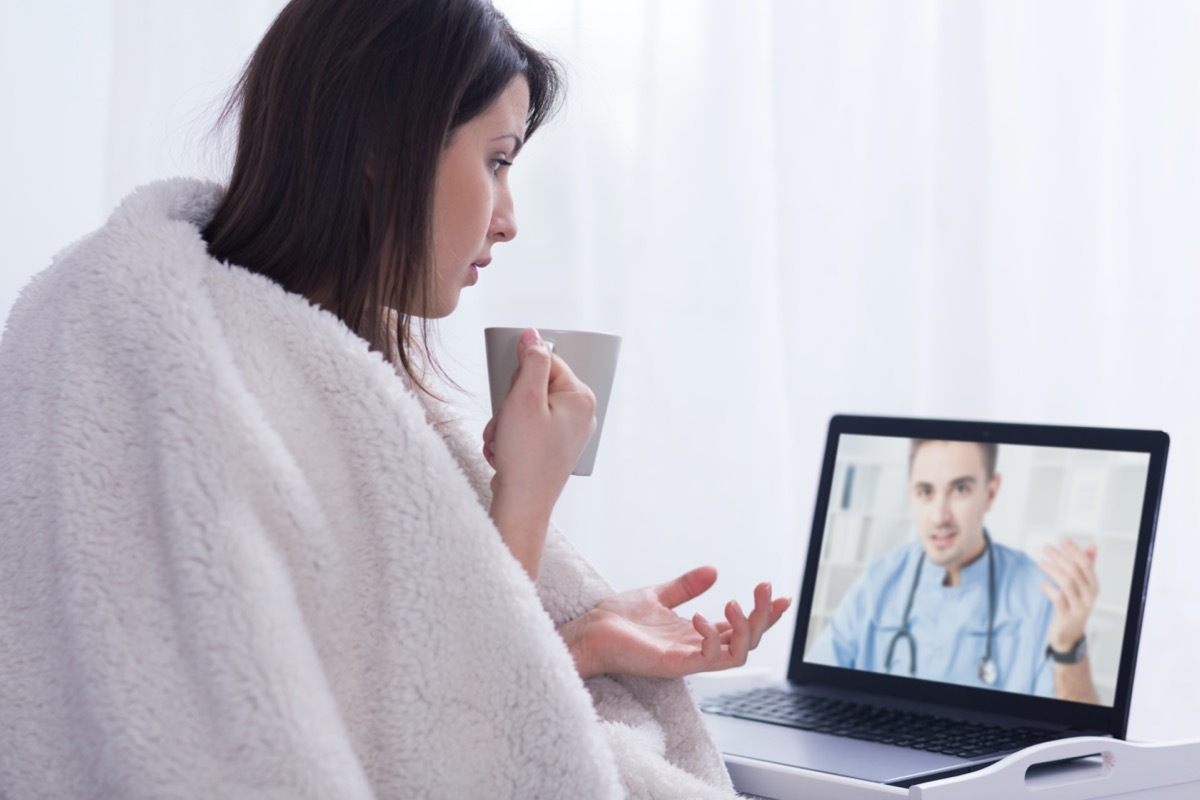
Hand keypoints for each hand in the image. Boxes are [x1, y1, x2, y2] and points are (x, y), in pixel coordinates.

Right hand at [484, 328, 595, 577]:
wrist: (522, 505)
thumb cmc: (525, 455)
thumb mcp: (524, 399)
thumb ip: (531, 361)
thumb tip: (532, 334)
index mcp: (581, 398)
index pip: (546, 362)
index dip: (520, 376)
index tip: (512, 396)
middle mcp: (581, 414)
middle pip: (534, 387)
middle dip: (510, 404)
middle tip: (505, 423)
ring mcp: (568, 433)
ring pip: (525, 409)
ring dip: (505, 423)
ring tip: (503, 442)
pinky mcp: (554, 448)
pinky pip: (526, 430)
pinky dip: (510, 438)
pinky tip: (506, 453)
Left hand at [558, 565, 790, 679]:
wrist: (587, 631)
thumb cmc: (616, 619)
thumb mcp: (657, 594)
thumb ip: (685, 587)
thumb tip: (713, 570)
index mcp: (696, 635)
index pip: (741, 628)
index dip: (764, 613)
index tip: (782, 594)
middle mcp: (696, 649)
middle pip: (747, 641)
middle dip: (763, 617)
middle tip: (766, 589)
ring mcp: (687, 659)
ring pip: (737, 655)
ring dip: (746, 629)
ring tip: (738, 602)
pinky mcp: (673, 665)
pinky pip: (706, 659)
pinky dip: (712, 637)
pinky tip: (702, 617)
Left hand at [1040, 538, 1098, 652]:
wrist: (1069, 635)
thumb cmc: (1074, 605)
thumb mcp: (1082, 587)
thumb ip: (1086, 567)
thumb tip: (1092, 546)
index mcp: (1093, 585)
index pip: (1086, 563)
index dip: (1074, 550)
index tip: (1061, 539)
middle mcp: (1089, 595)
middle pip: (1075, 571)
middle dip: (1059, 557)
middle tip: (1046, 548)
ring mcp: (1080, 606)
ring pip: (1067, 582)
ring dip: (1052, 570)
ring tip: (1041, 563)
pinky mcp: (1068, 616)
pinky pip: (1058, 598)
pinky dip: (1049, 589)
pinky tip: (1042, 584)